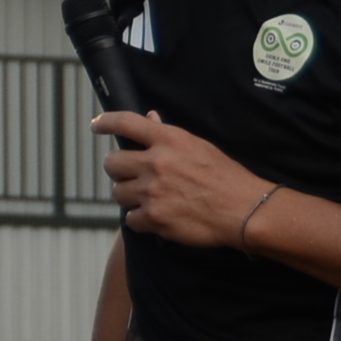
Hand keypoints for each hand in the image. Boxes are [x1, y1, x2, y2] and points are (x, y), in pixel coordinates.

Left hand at [94, 110, 272, 246]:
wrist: (244, 211)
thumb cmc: (226, 178)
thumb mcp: (199, 147)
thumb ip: (169, 136)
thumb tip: (151, 120)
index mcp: (169, 140)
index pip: (126, 123)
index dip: (106, 123)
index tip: (97, 126)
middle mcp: (156, 163)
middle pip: (112, 163)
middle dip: (119, 170)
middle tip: (132, 176)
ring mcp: (152, 191)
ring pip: (118, 192)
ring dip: (129, 196)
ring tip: (150, 199)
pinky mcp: (153, 218)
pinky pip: (130, 219)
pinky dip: (140, 220)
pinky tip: (157, 217)